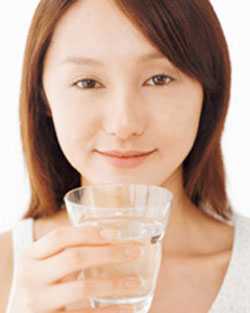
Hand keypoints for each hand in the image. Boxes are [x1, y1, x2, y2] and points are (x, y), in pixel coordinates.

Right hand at [8, 224, 142, 312]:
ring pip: (81, 288)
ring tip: (136, 281)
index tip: (115, 233)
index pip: (60, 236)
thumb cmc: (40, 286)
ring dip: (114, 283)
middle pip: (74, 258)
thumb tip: (109, 235)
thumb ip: (66, 252)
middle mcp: (30, 276)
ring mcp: (36, 301)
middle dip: (109, 253)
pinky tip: (126, 307)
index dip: (88, 232)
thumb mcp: (44, 266)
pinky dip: (108, 311)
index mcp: (31, 255)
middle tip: (135, 251)